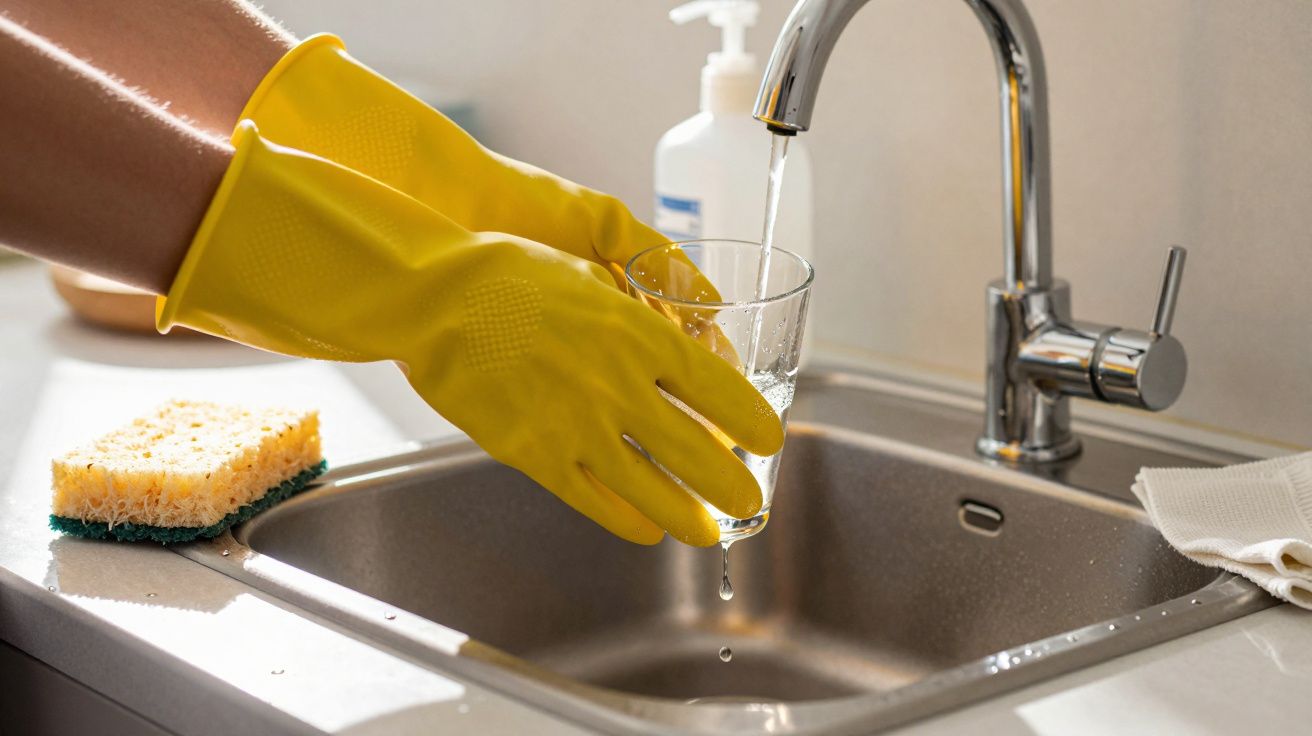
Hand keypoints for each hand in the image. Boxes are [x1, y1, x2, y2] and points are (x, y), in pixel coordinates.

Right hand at [160, 123, 783, 545]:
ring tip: (710, 531)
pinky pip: (596, 500)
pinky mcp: (537, 454)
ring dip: (690, 515)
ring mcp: (579, 425)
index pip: (717, 388)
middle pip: (698, 450)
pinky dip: (629, 519)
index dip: (749, 421)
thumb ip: (631, 320)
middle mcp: (619, 384)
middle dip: (731, 482)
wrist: (433, 295)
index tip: (769, 439)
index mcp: (638, 332)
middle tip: (748, 498)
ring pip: (654, 487)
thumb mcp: (587, 276)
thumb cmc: (506, 274)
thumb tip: (667, 345)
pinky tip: (647, 528)